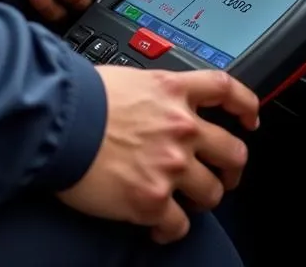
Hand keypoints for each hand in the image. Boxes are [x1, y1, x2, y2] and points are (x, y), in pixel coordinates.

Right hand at [58, 68, 259, 243]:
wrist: (55, 121)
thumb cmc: (78, 97)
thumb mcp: (124, 78)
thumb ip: (151, 93)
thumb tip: (153, 104)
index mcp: (171, 90)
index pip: (225, 89)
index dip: (246, 104)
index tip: (250, 117)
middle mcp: (180, 127)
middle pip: (233, 150)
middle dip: (230, 167)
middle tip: (218, 173)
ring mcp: (171, 165)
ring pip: (212, 192)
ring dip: (201, 198)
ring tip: (182, 200)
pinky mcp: (153, 199)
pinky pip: (180, 225)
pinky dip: (170, 227)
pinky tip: (157, 223)